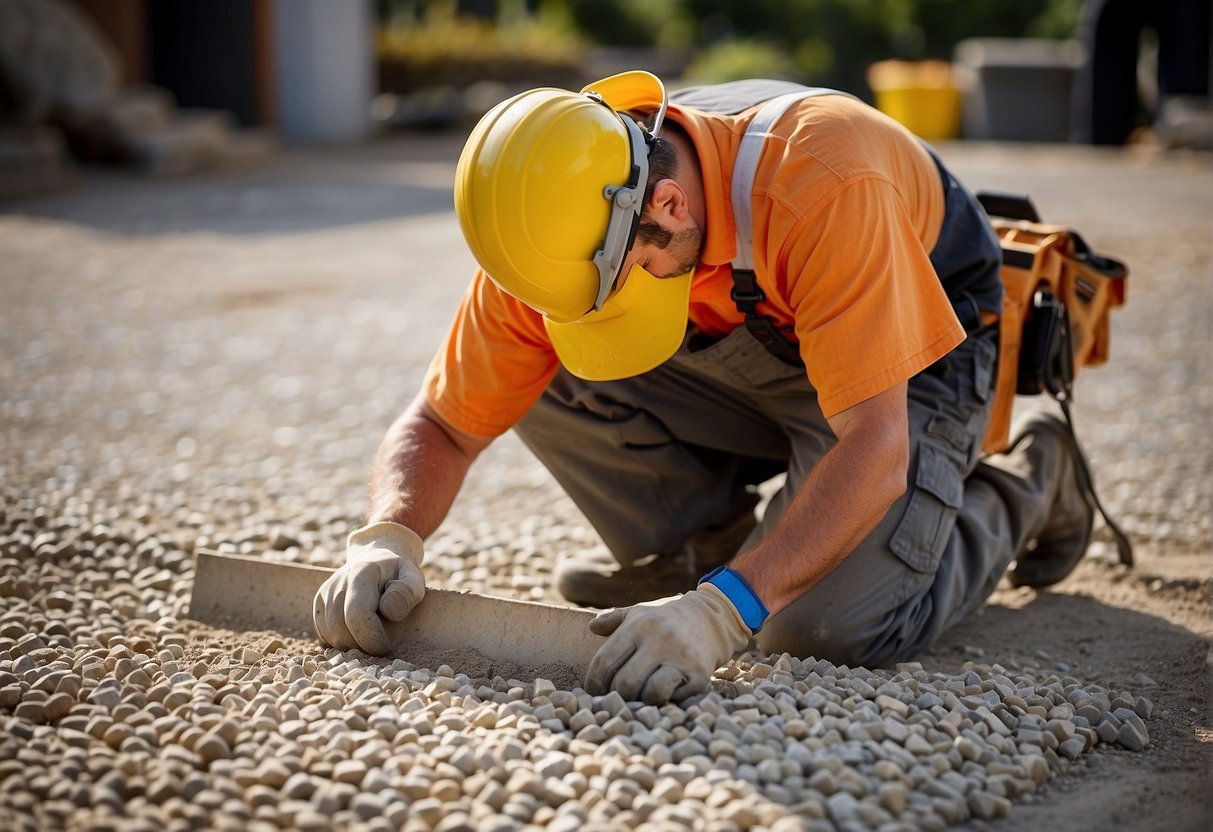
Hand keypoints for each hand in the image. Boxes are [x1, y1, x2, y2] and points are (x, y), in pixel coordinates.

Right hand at [313, 521, 425, 654]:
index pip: (356, 615)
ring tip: (371, 635)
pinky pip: (325, 637)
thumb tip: (388, 611)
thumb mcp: (413, 578)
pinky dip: (342, 642)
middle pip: (340, 630)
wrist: (376, 560)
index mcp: (361, 574)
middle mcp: (337, 583)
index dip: (371, 638)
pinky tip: (358, 633)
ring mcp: (324, 594)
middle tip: (381, 643)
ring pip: (331, 636)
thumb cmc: (398, 575)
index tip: (386, 646)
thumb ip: (408, 592)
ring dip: (352, 645)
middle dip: (362, 646)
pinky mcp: (318, 606)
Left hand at [585, 584, 751, 704]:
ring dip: (642, 702)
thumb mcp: (639, 612)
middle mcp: (660, 640)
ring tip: (641, 696)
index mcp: (639, 626)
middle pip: (625, 683)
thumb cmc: (666, 619)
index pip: (605, 661)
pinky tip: (664, 693)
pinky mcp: (699, 675)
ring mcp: (681, 658)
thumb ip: (613, 619)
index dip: (594, 683)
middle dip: (617, 697)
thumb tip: (592, 628)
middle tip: (618, 698)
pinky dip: (665, 701)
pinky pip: (675, 699)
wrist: (711, 619)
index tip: (592, 693)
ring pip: (651, 694)